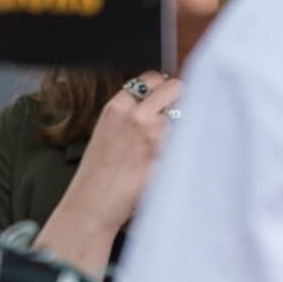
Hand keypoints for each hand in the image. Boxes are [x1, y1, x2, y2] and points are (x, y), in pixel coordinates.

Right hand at [60, 71, 181, 233]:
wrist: (93, 203)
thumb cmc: (98, 173)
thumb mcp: (106, 132)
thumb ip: (130, 114)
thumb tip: (160, 104)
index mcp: (116, 108)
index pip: (151, 78)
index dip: (162, 87)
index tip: (166, 97)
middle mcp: (136, 117)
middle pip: (175, 88)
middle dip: (180, 99)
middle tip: (178, 116)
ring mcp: (153, 137)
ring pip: (187, 116)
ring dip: (185, 127)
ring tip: (170, 148)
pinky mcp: (167, 158)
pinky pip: (189, 144)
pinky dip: (188, 150)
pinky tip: (173, 163)